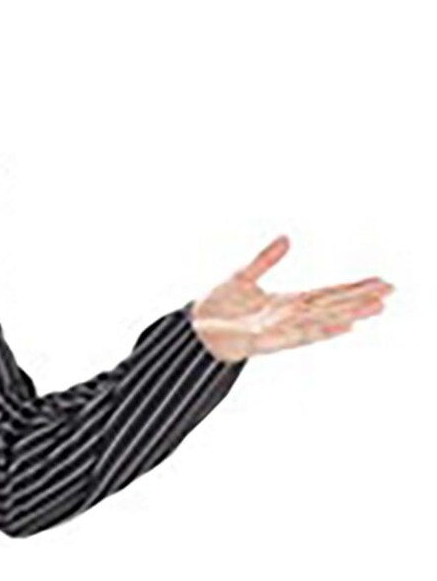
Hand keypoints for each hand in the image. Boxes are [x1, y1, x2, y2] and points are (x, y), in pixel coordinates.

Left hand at [189, 236, 391, 361]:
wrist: (189, 332)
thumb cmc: (215, 309)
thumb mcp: (242, 276)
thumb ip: (265, 259)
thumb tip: (287, 238)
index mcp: (286, 303)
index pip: (327, 293)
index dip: (353, 287)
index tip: (380, 281)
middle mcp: (287, 318)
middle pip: (331, 305)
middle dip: (360, 299)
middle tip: (391, 292)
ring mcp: (278, 330)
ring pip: (321, 320)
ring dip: (350, 314)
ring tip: (377, 308)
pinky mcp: (264, 341)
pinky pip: (298, 335)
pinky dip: (321, 329)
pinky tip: (343, 325)